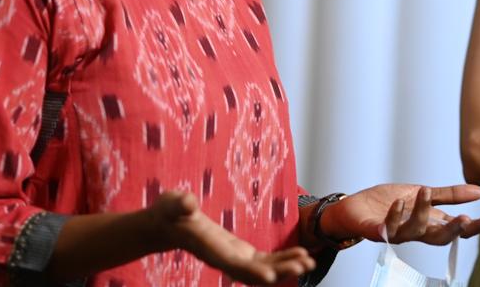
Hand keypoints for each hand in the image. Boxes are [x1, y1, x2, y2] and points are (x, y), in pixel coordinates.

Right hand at [155, 191, 314, 284]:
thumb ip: (179, 204)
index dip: (251, 272)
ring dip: (286, 268)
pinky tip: (301, 255)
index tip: (270, 277)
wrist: (169, 224)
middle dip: (278, 272)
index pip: (233, 266)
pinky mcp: (240, 253)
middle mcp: (224, 260)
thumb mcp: (172, 204)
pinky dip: (282, 260)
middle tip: (303, 267)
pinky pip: (264, 261)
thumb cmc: (169, 213)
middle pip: (254, 274)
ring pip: (263, 270)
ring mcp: (234, 258)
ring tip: (310, 263)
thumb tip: (188, 203)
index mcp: (210, 250)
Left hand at [320, 184, 479, 244]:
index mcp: (429, 222)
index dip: (476, 227)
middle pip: (440, 238)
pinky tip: (400, 201)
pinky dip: (395, 215)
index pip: (457, 229)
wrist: (353, 206)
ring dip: (422, 213)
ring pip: (415, 232)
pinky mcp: (376, 232)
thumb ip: (448, 195)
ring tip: (425, 191)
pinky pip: (388, 229)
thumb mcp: (421, 193)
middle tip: (466, 220)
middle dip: (454, 230)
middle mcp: (416, 232)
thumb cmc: (387, 203)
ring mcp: (397, 234)